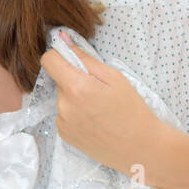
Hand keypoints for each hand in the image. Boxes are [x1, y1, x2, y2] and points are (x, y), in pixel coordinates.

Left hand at [39, 32, 168, 181]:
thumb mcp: (115, 77)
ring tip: (99, 109)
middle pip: (59, 81)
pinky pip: (64, 116)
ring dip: (75, 99)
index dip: (59, 55)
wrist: (140, 148)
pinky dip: (75, 114)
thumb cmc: (132, 110)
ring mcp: (62, 123)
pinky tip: (94, 121)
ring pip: (62, 99)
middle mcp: (64, 105)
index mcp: (76, 87)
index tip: (72, 59)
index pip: (48, 60)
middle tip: (98, 91)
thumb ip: (85, 58)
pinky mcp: (64, 136)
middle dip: (74, 80)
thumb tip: (63, 40)